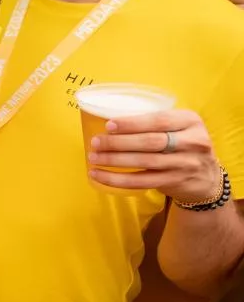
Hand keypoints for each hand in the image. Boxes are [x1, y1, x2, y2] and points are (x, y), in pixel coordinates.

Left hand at [88, 109, 222, 202]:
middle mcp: (193, 142)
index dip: (132, 123)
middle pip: (150, 141)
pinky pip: (140, 182)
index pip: (159, 120)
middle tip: (96, 142)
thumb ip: (157, 122)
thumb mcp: (181, 127)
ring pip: (144, 162)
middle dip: (118, 142)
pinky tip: (98, 175)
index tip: (108, 125)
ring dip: (114, 160)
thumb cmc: (183, 145)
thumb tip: (110, 121)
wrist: (207, 178)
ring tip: (93, 157)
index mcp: (191, 121)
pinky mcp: (174, 182)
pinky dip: (116, 179)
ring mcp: (185, 164)